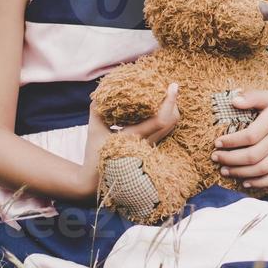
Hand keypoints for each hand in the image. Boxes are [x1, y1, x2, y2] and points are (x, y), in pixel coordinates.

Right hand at [79, 82, 181, 196]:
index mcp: (134, 139)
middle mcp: (147, 144)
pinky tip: (158, 107)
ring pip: (171, 126)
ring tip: (165, 94)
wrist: (97, 181)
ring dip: (171, 109)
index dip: (169, 102)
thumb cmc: (95, 155)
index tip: (173, 86)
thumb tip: (102, 92)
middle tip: (170, 87)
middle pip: (172, 120)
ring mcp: (151, 148)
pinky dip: (166, 116)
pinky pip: (165, 129)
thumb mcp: (94, 131)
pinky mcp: (151, 149)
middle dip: (173, 102)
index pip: (160, 119)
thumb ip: (97, 111)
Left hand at [212, 89, 267, 189]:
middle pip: (253, 155)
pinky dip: (259, 183)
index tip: (217, 142)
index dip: (232, 141)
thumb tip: (234, 101)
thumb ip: (252, 97)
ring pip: (262, 169)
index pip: (250, 136)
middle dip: (231, 159)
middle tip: (216, 157)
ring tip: (224, 170)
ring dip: (240, 173)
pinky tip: (244, 182)